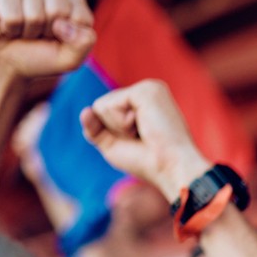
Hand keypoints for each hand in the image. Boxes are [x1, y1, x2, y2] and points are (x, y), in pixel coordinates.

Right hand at [0, 0, 94, 83]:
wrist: (6, 62)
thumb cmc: (40, 58)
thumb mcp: (70, 59)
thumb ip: (83, 43)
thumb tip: (63, 23)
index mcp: (75, 2)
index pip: (81, 17)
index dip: (69, 37)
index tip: (58, 39)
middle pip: (58, 11)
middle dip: (47, 32)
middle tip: (39, 35)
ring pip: (35, 15)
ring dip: (28, 31)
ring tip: (24, 29)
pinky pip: (13, 16)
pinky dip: (11, 28)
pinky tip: (8, 25)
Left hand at [79, 79, 213, 204]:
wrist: (171, 169)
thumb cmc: (148, 162)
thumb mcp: (113, 146)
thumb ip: (95, 129)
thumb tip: (84, 110)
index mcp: (143, 101)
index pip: (106, 109)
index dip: (112, 132)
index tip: (140, 142)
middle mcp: (147, 90)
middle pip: (101, 106)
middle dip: (113, 130)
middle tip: (142, 139)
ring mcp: (148, 88)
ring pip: (102, 105)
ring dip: (118, 128)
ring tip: (144, 133)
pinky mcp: (146, 90)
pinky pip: (109, 105)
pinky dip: (120, 123)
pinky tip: (142, 127)